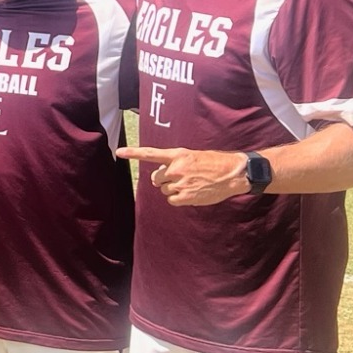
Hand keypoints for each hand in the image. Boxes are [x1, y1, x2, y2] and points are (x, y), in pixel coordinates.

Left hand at [117, 146, 249, 206]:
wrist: (233, 173)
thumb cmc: (214, 162)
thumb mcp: (193, 155)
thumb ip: (176, 163)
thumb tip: (162, 177)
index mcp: (178, 155)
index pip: (151, 154)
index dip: (134, 153)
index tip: (119, 152)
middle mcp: (176, 169)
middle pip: (156, 178)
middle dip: (163, 180)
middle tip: (180, 177)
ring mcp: (180, 184)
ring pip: (164, 190)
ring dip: (173, 189)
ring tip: (191, 184)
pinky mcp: (185, 197)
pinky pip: (172, 200)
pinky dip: (178, 199)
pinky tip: (191, 193)